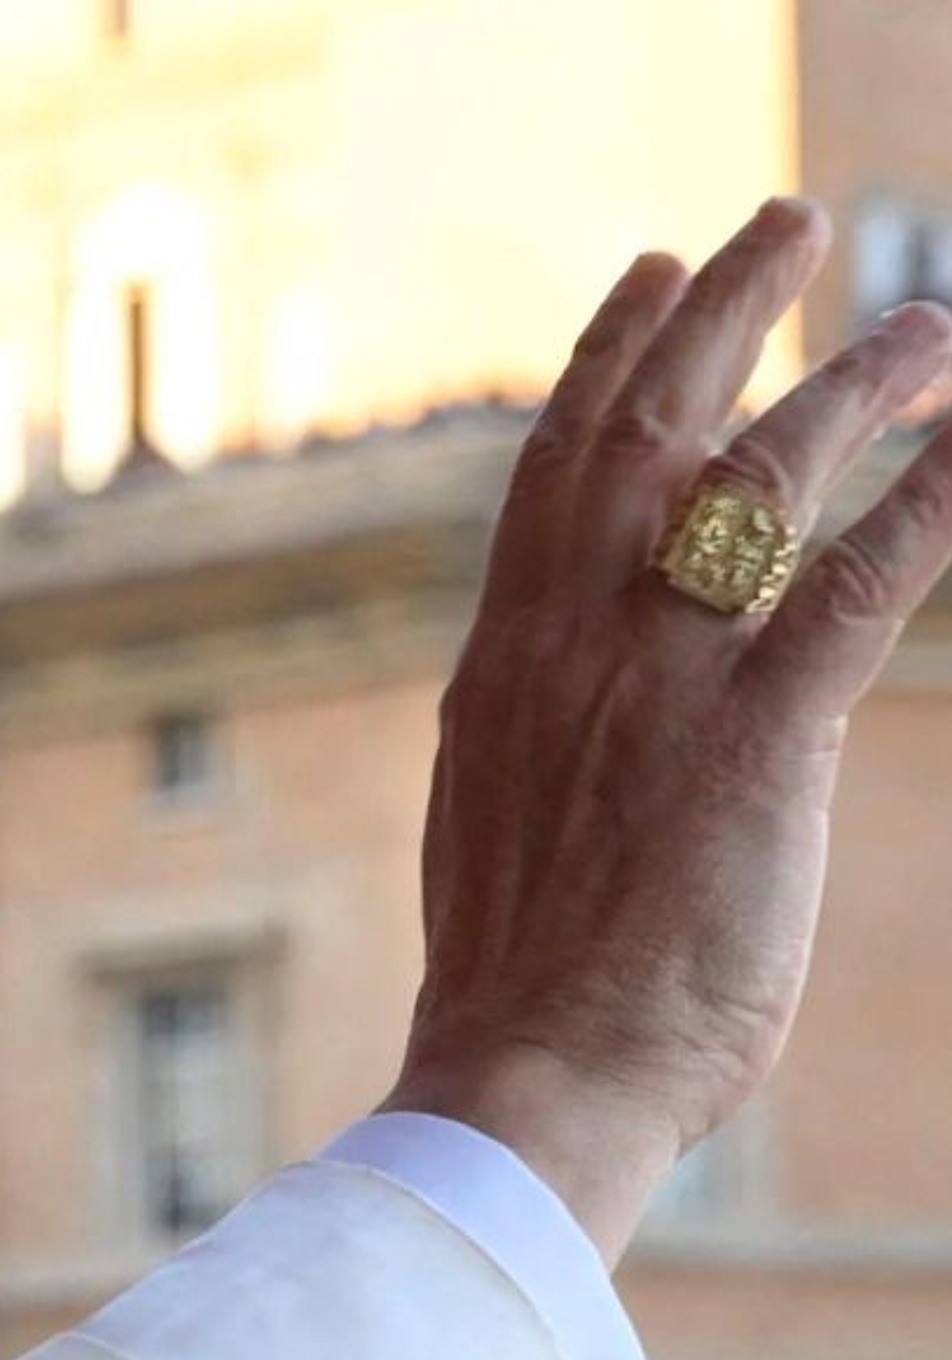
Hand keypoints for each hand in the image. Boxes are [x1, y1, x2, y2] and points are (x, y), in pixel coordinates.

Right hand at [386, 198, 951, 1257]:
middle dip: (723, 311)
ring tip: (927, 322)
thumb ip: (536, 744)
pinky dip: (938, 495)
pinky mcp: (757, 743)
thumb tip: (551, 720)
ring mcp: (660, 689)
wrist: (522, 1086)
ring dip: (856, 380)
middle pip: (648, 430)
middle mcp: (570, 650)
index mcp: (501, 674)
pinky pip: (868, 579)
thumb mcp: (496, 835)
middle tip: (785, 228)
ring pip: (762, 479)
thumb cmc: (515, 1003)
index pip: (551, 473)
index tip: (649, 280)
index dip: (606, 359)